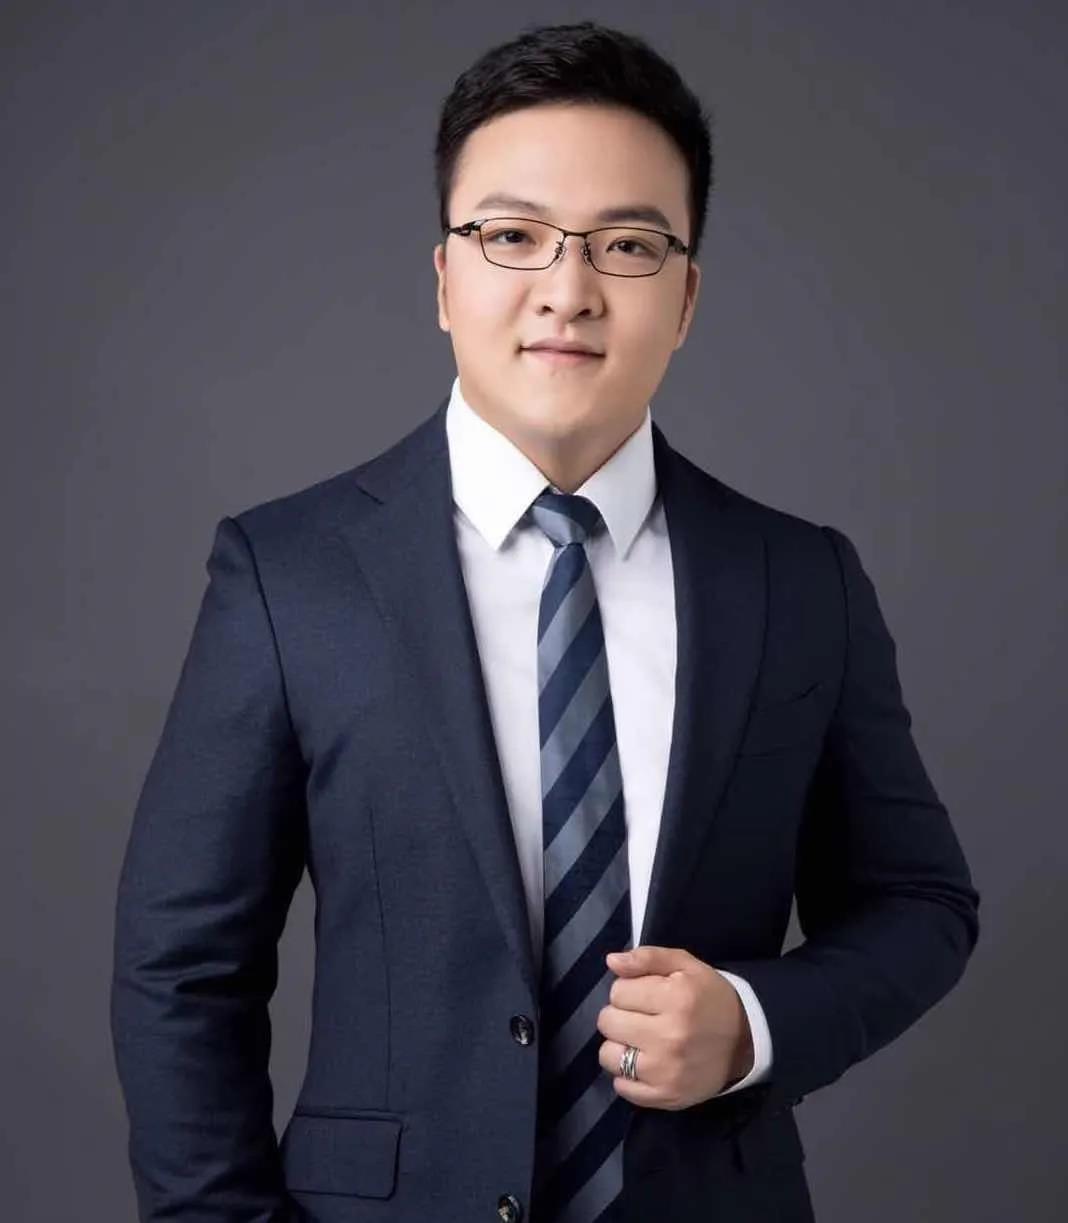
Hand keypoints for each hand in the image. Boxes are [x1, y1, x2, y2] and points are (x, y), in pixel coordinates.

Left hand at [597, 945, 754, 1109]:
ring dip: (619, 1045)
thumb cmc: (710, 997)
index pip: (617, 991)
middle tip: (642, 1017)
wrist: (745, 1042)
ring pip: (608, 1055)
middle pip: (608, 1022)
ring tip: (639, 1040)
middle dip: (620, 1015)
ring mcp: (666, 1071)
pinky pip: (621, 1086)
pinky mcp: (666, 1096)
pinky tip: (645, 1063)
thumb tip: (611, 961)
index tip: (645, 995)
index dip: (628, 989)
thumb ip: (647, 957)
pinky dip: (626, 1075)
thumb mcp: (685, 966)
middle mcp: (669, 1037)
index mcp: (676, 999)